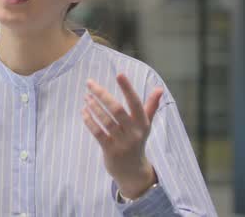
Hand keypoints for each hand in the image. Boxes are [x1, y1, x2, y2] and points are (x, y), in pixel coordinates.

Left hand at [82, 73, 162, 198]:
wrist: (132, 171)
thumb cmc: (137, 141)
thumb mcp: (146, 125)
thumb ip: (151, 106)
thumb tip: (160, 88)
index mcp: (143, 123)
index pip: (135, 102)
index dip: (127, 88)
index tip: (119, 74)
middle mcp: (134, 132)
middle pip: (116, 109)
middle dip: (102, 94)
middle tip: (89, 83)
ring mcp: (122, 142)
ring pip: (105, 121)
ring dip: (93, 107)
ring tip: (86, 96)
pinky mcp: (110, 150)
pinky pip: (98, 133)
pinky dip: (89, 121)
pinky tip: (83, 111)